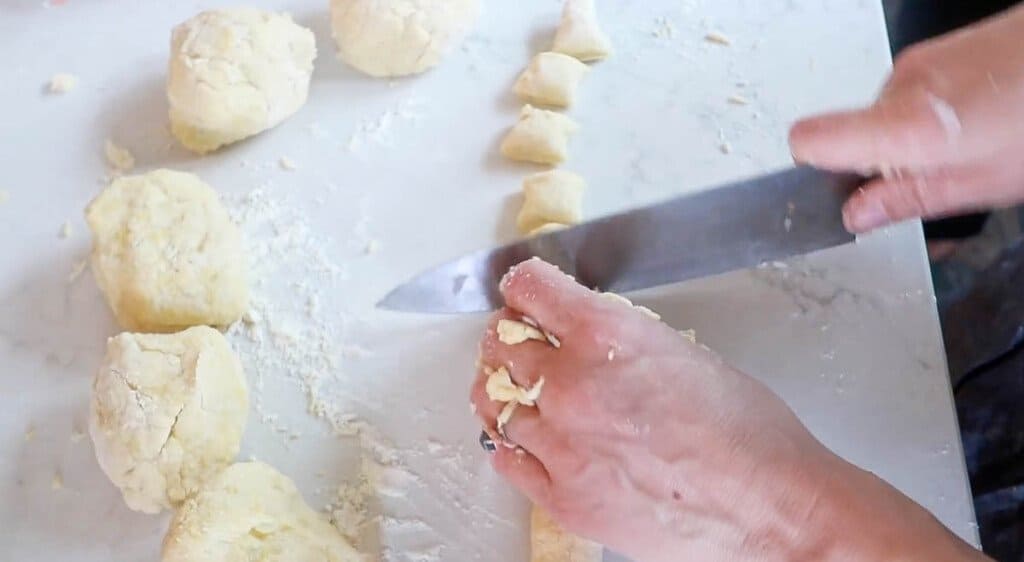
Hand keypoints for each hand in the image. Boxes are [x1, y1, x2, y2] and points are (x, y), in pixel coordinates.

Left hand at [471, 259, 988, 561]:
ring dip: (506, 393)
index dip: (524, 288)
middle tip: (519, 342)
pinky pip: (507, 459)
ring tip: (518, 392)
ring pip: (496, 404)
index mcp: (605, 334)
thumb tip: (578, 335)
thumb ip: (615, 339)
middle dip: (510, 338)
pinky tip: (527, 440)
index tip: (522, 294)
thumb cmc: (747, 432)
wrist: (771, 505)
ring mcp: (561, 444)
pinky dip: (513, 446)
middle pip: (502, 344)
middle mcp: (572, 383)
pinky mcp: (562, 497)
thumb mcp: (679, 351)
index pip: (529, 288)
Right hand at [789, 5, 1023, 232]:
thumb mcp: (984, 183)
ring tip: (972, 146)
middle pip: (852, 134)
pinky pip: (910, 94)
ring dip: (913, 139)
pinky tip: (979, 121)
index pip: (810, 141)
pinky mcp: (935, 52)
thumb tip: (856, 214)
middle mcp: (900, 87)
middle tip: (937, 178)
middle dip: (883, 162)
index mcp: (905, 126)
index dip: (814, 170)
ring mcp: (917, 64)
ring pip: (885, 116)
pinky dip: (932, 115)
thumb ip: (908, 199)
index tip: (842, 190)